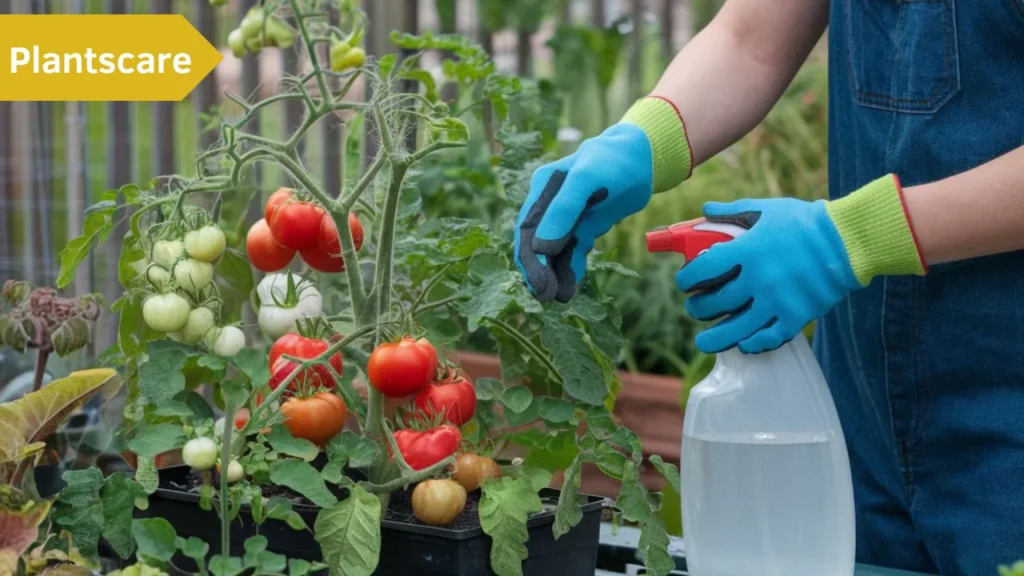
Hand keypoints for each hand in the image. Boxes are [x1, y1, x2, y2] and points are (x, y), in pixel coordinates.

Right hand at [515, 96, 692, 301]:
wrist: (643, 158)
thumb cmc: (612, 162)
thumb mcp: (586, 180)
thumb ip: (562, 210)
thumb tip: (541, 249)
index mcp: (542, 189)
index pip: (527, 230)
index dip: (530, 259)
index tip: (538, 285)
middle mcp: (549, 204)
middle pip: (536, 244)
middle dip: (539, 272)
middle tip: (547, 298)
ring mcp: (566, 217)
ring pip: (554, 252)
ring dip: (554, 275)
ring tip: (559, 299)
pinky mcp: (583, 226)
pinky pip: (572, 252)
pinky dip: (570, 270)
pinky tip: (570, 288)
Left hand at [677, 175, 925, 353]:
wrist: (849, 240)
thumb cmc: (805, 221)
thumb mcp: (767, 210)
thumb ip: (733, 212)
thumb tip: (705, 210)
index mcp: (747, 251)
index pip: (703, 269)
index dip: (687, 279)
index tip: (685, 283)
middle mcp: (758, 278)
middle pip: (716, 302)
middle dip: (698, 308)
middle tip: (695, 308)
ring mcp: (778, 300)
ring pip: (737, 328)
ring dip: (715, 338)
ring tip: (704, 342)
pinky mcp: (797, 315)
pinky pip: (770, 337)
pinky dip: (754, 343)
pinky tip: (744, 344)